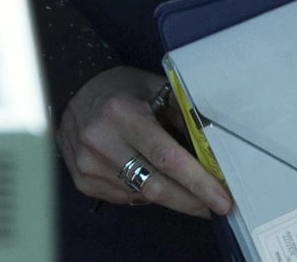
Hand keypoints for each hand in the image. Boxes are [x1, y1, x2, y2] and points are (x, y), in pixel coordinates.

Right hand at [58, 66, 232, 219]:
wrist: (74, 90)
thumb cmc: (122, 89)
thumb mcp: (155, 89)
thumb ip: (183, 116)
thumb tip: (214, 154)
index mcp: (122, 113)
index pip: (166, 157)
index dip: (198, 182)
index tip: (223, 200)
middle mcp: (101, 141)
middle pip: (156, 185)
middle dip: (192, 201)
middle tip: (217, 207)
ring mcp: (88, 165)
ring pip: (143, 195)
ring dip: (171, 196)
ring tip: (184, 186)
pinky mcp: (83, 181)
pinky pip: (126, 198)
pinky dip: (146, 193)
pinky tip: (149, 176)